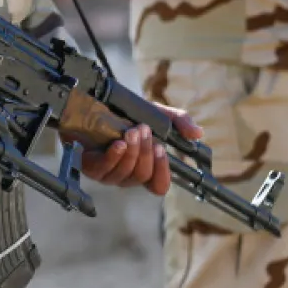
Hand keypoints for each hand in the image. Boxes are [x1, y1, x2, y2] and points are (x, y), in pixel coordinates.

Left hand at [72, 108, 202, 196]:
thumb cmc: (124, 112)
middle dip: (145, 152)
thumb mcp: (155, 113)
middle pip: (142, 176)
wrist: (92, 102)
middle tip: (143, 129)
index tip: (163, 150)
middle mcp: (126, 173)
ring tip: (132, 130)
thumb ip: (178, 122)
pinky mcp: (89, 166)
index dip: (163, 173)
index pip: (158, 186)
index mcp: (143, 166)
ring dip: (131, 151)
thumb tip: (197, 134)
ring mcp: (108, 172)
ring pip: (125, 173)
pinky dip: (114, 156)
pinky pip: (104, 169)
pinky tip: (118, 143)